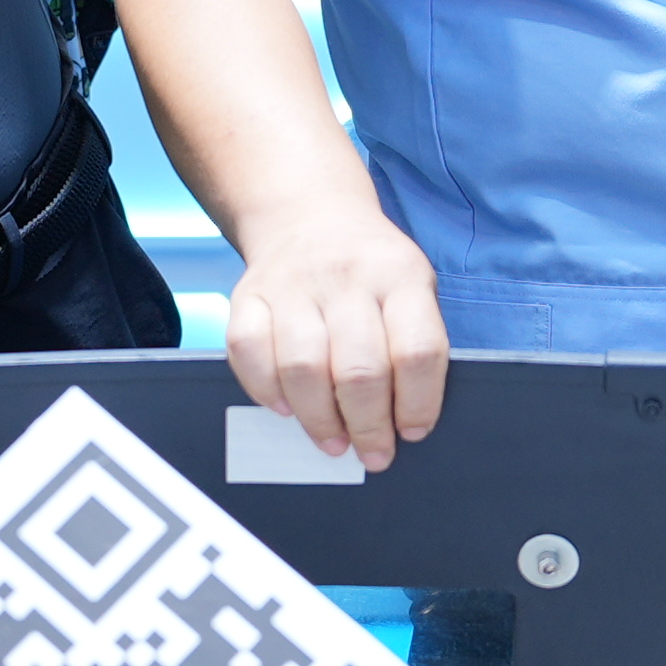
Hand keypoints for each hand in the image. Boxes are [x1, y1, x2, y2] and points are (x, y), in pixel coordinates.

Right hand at [225, 204, 450, 469]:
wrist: (310, 213)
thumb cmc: (371, 268)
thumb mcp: (411, 285)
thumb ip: (413, 341)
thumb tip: (407, 422)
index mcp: (400, 275)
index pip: (417, 351)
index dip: (418, 403)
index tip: (413, 432)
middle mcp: (347, 277)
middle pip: (359, 370)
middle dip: (369, 426)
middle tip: (374, 452)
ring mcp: (293, 284)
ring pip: (303, 368)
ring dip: (319, 419)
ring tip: (334, 441)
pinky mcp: (248, 294)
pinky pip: (247, 352)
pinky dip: (264, 390)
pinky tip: (286, 407)